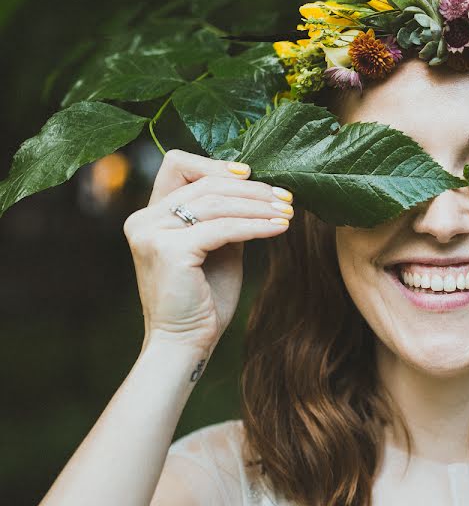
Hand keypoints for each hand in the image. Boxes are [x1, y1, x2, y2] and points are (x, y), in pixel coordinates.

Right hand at [123, 149, 294, 354]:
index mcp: (150, 215)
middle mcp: (144, 219)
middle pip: (205, 183)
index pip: (178, 165)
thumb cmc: (203, 298)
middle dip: (251, 189)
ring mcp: (153, 233)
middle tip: (286, 197)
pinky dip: (256, 225)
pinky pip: (224, 228)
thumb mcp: (217, 248)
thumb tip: (257, 191)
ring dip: (258, 206)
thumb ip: (226, 218)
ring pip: (217, 202)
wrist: (185, 342)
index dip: (215, 163)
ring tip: (287, 212)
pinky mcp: (170, 250)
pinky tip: (280, 228)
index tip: (252, 173)